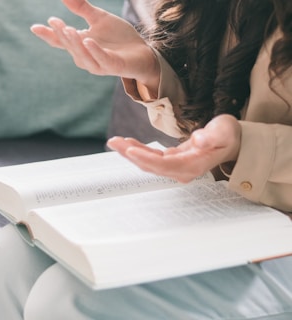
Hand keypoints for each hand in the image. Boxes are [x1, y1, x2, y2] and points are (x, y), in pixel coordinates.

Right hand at [30, 0, 159, 88]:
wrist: (142, 51)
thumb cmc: (120, 38)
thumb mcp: (99, 19)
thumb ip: (82, 8)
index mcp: (81, 45)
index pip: (61, 41)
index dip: (48, 35)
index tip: (34, 27)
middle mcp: (86, 57)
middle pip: (70, 47)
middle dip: (61, 35)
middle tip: (55, 22)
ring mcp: (99, 64)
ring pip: (82, 55)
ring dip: (74, 44)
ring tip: (68, 29)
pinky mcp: (112, 67)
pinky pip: (101, 59)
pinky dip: (94, 51)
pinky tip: (88, 40)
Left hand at [107, 115, 240, 182]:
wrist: (230, 142)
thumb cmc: (227, 136)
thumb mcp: (224, 131)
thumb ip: (212, 137)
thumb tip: (198, 140)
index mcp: (192, 165)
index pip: (164, 164)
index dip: (146, 158)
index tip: (130, 150)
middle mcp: (181, 170)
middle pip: (151, 165)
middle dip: (131, 154)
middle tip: (113, 141)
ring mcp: (176, 167)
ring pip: (148, 162)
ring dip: (131, 153)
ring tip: (115, 141)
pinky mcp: (172, 161)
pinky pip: (152, 158)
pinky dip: (139, 151)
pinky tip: (128, 144)